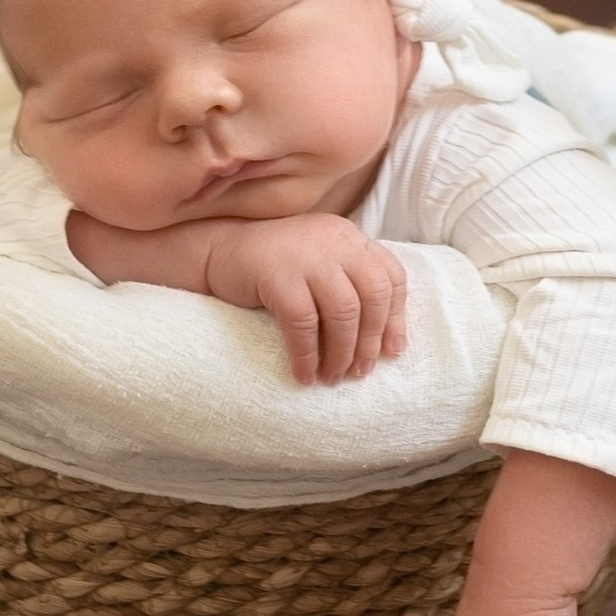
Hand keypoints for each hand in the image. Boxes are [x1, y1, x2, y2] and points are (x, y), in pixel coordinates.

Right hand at [205, 211, 408, 383]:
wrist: (218, 251)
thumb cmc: (275, 268)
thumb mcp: (320, 266)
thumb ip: (349, 285)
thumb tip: (384, 341)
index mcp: (348, 238)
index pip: (390, 274)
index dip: (396, 316)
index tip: (392, 352)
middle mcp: (333, 240)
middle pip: (373, 293)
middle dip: (371, 339)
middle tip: (360, 371)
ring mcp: (305, 254)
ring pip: (344, 310)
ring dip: (342, 352)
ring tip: (333, 377)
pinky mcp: (277, 273)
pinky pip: (303, 322)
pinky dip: (307, 354)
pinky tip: (304, 374)